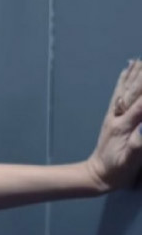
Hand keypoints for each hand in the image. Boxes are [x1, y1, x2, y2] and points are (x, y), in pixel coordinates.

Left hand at [86, 59, 141, 191]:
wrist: (97, 175)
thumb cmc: (116, 170)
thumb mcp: (130, 160)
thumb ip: (138, 145)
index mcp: (125, 126)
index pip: (141, 103)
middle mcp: (119, 117)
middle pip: (133, 92)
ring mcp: (114, 115)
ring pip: (125, 90)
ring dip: (134, 74)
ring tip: (138, 59)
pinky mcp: (112, 117)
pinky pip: (119, 95)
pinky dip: (123, 81)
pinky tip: (126, 71)